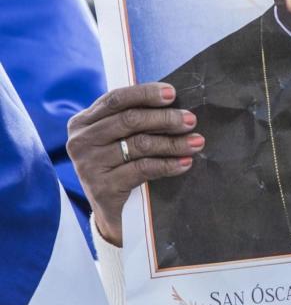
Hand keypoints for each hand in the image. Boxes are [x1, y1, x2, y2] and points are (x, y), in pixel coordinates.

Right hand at [65, 83, 202, 245]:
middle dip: (165, 118)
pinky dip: (168, 164)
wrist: (110, 211)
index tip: (172, 93)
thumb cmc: (119, 165)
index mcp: (83, 122)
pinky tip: (185, 162)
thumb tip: (173, 102)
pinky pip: (143, 169)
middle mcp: (80, 141)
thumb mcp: (118, 138)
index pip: (115, 99)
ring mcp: (88, 165)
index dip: (145, 93)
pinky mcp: (102, 187)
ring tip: (196, 142)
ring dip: (173, 142)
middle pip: (130, 120)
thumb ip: (134, 119)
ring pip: (139, 145)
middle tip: (190, 120)